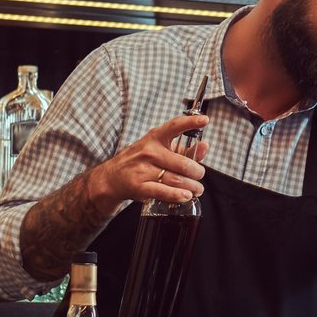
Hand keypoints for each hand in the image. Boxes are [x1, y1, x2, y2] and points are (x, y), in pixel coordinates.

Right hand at [89, 114, 208, 208]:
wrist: (111, 177)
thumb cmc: (140, 161)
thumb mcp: (159, 150)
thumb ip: (184, 149)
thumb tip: (205, 146)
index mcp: (155, 138)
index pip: (174, 126)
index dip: (190, 122)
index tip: (204, 120)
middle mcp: (149, 152)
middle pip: (182, 163)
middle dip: (197, 172)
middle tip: (199, 175)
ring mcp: (143, 169)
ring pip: (176, 179)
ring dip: (192, 187)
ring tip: (197, 189)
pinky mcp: (139, 187)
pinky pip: (163, 192)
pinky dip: (178, 195)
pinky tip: (186, 196)